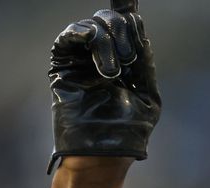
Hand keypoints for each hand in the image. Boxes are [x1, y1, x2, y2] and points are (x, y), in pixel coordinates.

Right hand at [47, 0, 160, 172]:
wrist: (104, 150)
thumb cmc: (127, 131)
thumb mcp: (147, 94)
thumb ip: (144, 63)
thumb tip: (139, 29)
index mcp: (124, 62)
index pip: (126, 26)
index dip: (126, 5)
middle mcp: (102, 56)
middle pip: (112, 20)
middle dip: (125, 32)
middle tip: (129, 61)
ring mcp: (81, 58)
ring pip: (95, 24)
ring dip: (109, 43)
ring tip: (113, 73)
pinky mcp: (63, 62)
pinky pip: (71, 34)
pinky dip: (87, 35)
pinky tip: (97, 51)